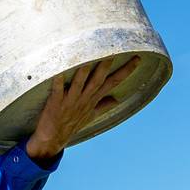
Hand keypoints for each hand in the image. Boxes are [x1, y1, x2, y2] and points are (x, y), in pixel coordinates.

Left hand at [25, 55, 140, 162]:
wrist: (53, 139)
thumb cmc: (71, 123)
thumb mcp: (91, 115)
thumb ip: (104, 105)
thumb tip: (118, 99)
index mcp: (93, 99)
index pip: (113, 82)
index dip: (126, 71)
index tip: (137, 58)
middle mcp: (84, 98)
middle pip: (98, 80)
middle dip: (106, 65)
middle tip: (114, 50)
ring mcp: (71, 100)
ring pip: (80, 83)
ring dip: (83, 71)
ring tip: (87, 56)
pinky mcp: (56, 102)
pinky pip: (57, 90)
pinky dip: (58, 81)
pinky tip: (58, 72)